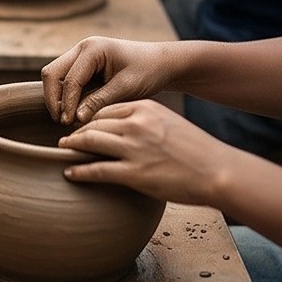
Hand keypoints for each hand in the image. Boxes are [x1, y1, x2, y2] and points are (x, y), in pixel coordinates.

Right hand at [41, 36, 175, 124]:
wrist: (162, 63)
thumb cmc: (148, 72)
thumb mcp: (126, 88)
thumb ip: (99, 102)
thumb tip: (75, 118)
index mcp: (93, 49)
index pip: (70, 79)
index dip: (66, 103)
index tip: (68, 124)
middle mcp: (82, 48)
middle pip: (52, 73)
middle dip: (54, 98)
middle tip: (62, 121)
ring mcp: (80, 55)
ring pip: (54, 76)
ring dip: (57, 97)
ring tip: (67, 119)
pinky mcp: (82, 64)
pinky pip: (64, 79)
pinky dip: (65, 95)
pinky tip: (73, 111)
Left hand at [58, 100, 233, 204]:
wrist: (219, 172)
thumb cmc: (195, 150)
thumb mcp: (168, 122)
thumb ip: (143, 120)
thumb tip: (120, 127)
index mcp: (145, 108)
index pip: (105, 109)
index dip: (89, 118)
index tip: (80, 125)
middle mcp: (136, 124)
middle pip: (93, 123)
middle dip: (76, 132)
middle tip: (65, 139)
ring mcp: (134, 149)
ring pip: (89, 142)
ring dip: (71, 146)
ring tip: (62, 151)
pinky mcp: (133, 173)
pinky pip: (96, 170)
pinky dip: (79, 171)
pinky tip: (70, 174)